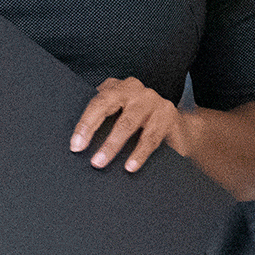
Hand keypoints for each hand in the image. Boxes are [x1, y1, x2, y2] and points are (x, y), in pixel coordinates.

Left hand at [70, 76, 186, 170]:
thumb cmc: (140, 123)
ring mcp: (152, 100)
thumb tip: (78, 145)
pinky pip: (151, 137)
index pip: (96, 103)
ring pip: (128, 123)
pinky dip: (139, 154)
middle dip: (96, 133)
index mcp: (117, 88)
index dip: (85, 125)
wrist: (178, 126)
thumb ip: (103, 122)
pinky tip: (130, 166)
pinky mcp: (168, 114)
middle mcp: (134, 90)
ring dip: (113, 145)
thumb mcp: (119, 116)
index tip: (76, 145)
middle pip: (108, 107)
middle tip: (91, 158)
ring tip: (102, 162)